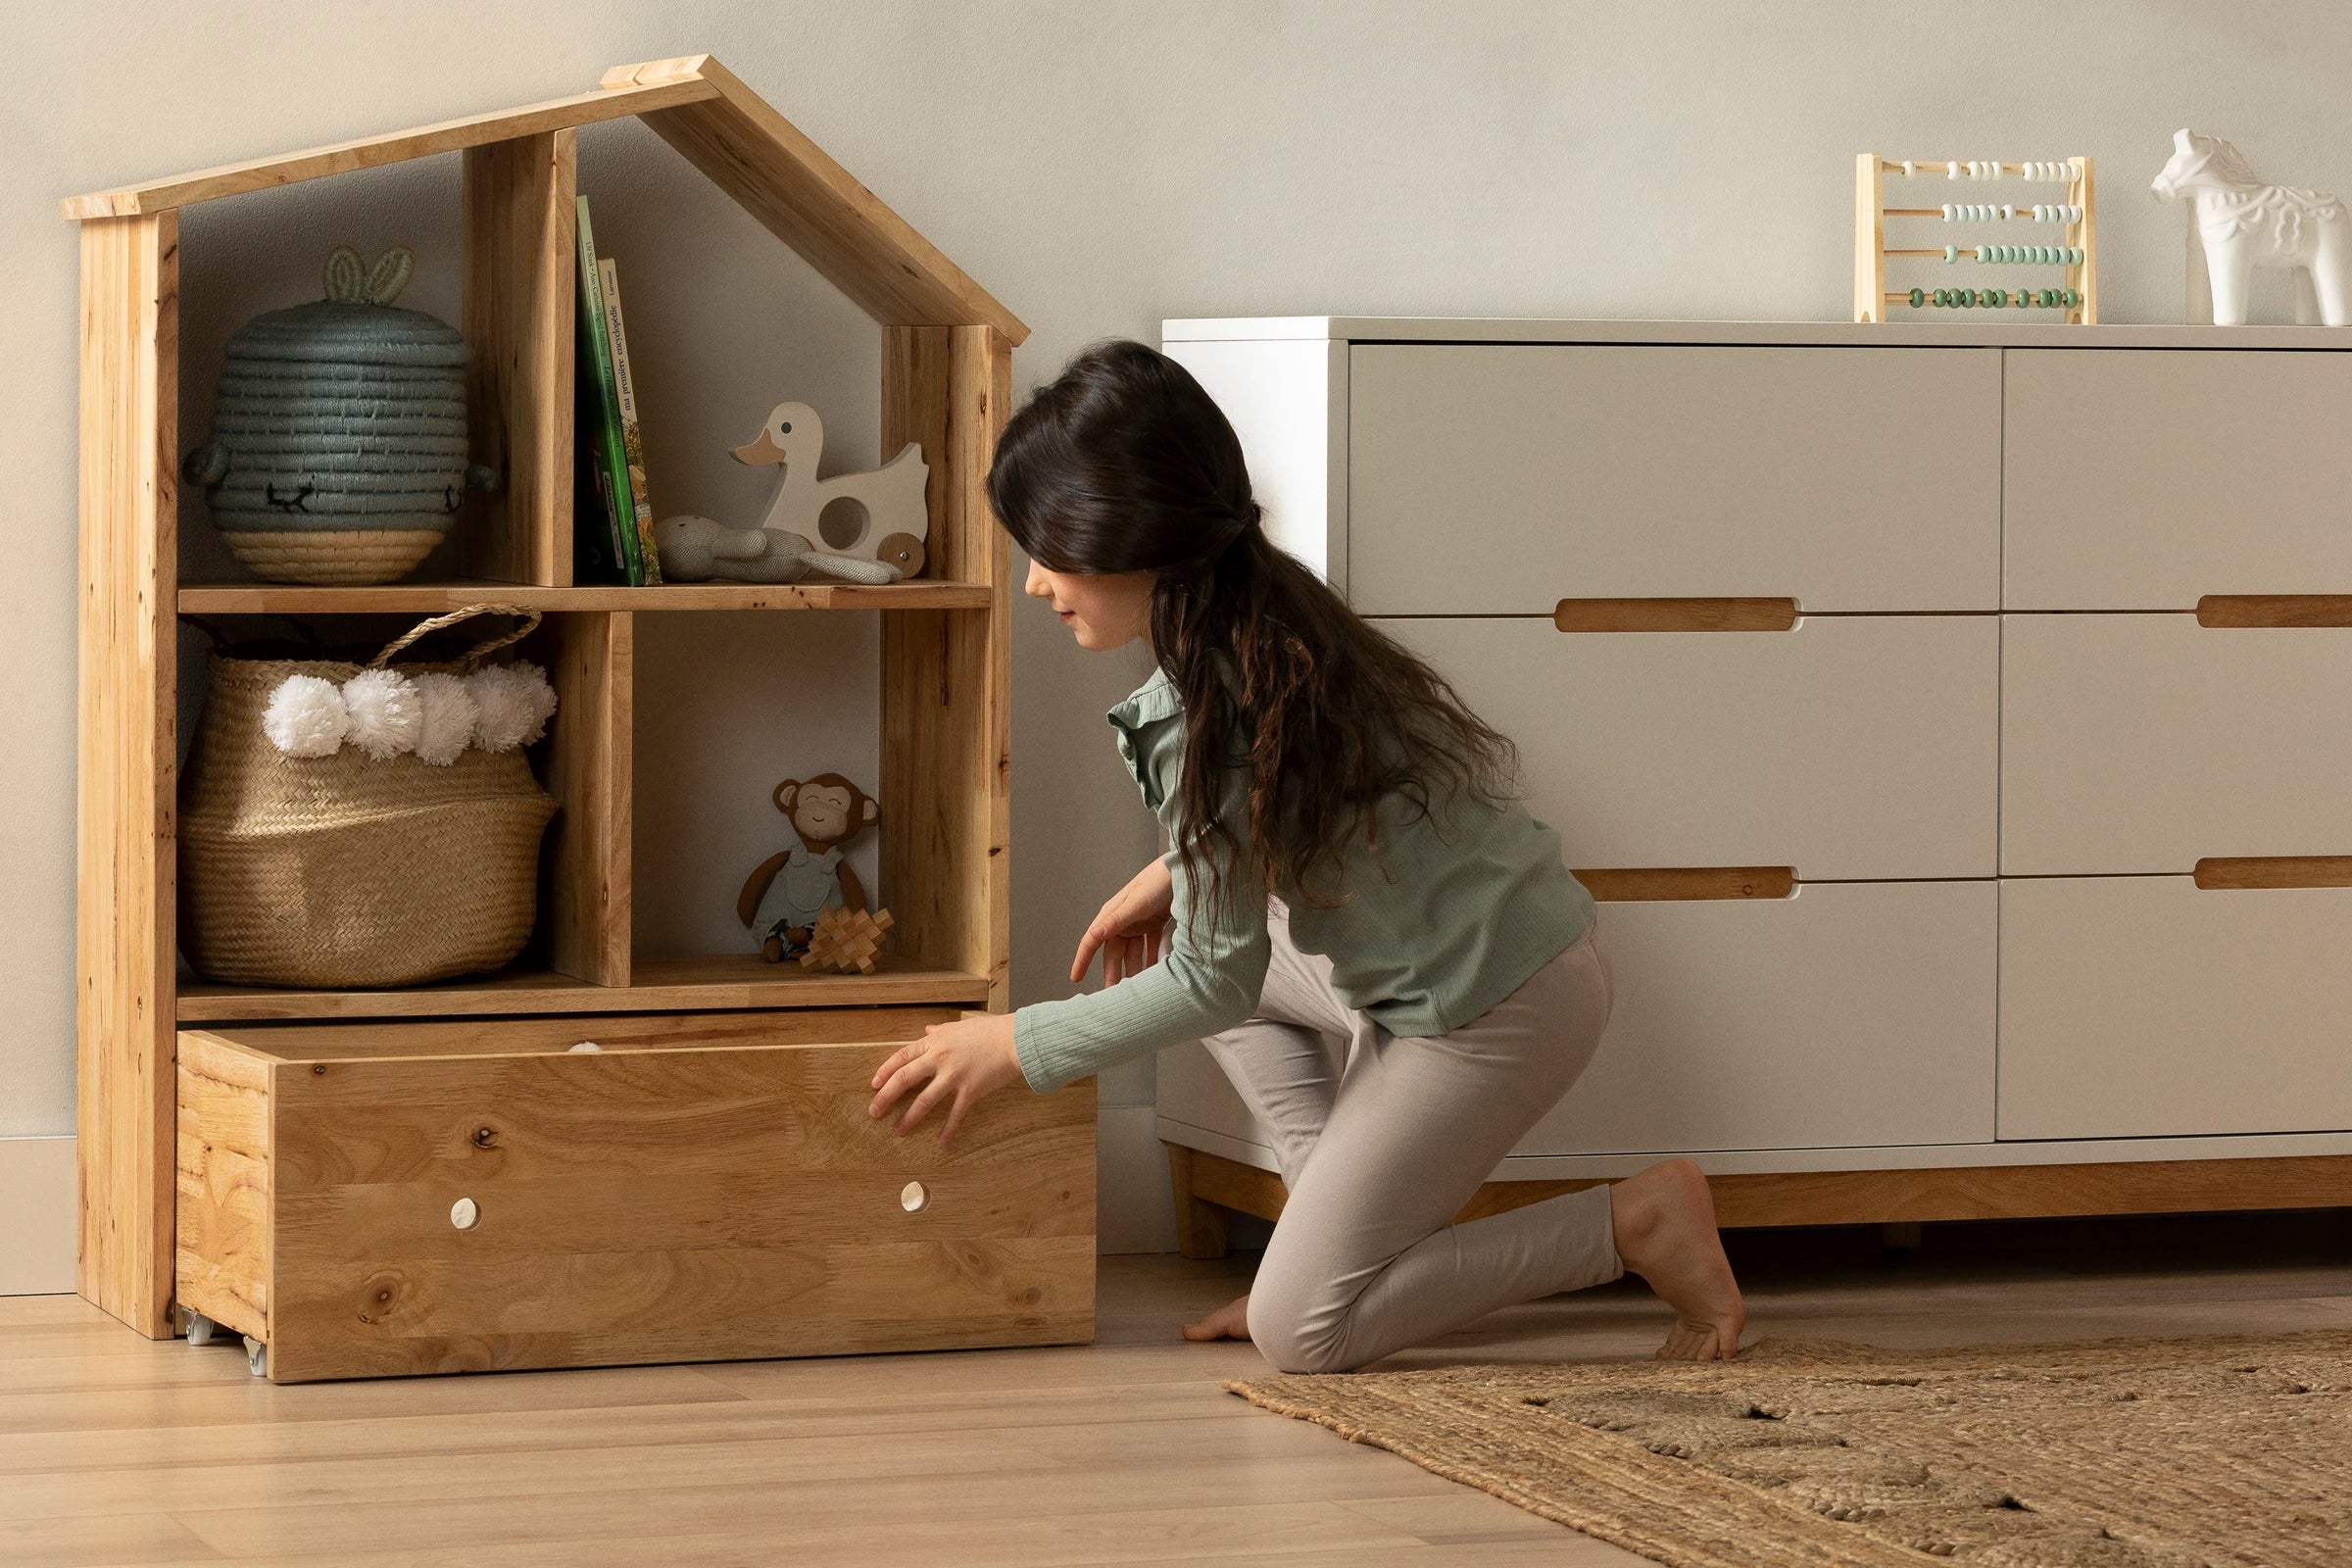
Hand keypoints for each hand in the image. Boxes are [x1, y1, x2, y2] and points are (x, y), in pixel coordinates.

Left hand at [867, 1013, 1023, 1144]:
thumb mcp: (958, 1026)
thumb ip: (939, 1031)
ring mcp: (954, 1076)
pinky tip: (942, 1141)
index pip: (901, 1057)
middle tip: (874, 1112)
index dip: (885, 1072)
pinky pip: (955, 1114)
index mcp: (935, 1042)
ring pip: (924, 1101)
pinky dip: (948, 1129)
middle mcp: (939, 1059)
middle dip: (886, 1097)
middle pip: (904, 1079)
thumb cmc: (988, 1031)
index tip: (874, 1085)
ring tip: (898, 1131)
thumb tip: (926, 1030)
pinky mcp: (970, 1091)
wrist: (1014, 1040)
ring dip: (909, 1118)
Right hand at [1072, 857, 1174, 986]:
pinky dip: (1151, 960)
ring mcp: (1139, 923)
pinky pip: (1150, 947)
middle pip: (1114, 953)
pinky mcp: (1155, 924)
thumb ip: (1115, 921)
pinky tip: (1154, 974)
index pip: (1092, 940)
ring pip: (1133, 953)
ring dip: (1134, 970)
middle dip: (1113, 974)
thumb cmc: (1157, 882)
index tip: (1075, 978)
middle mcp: (1123, 920)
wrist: (1185, 870)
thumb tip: (1092, 935)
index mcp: (1112, 914)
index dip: (1082, 959)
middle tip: (1113, 996)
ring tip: (1137, 990)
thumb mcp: (1135, 903)